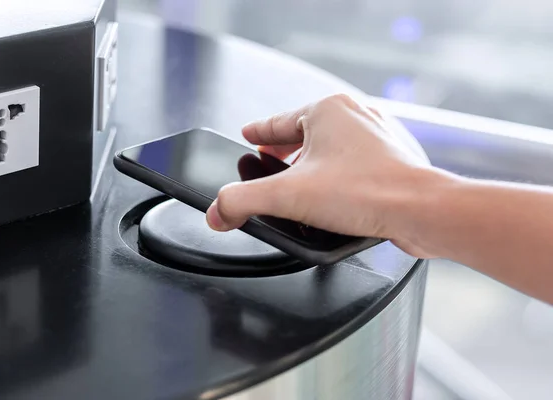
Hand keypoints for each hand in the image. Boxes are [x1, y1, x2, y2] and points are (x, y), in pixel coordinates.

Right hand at [206, 93, 439, 257]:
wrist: (421, 212)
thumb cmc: (367, 192)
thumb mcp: (287, 196)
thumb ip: (242, 201)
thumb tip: (218, 211)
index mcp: (328, 111)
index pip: (279, 121)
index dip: (259, 131)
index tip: (248, 135)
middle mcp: (355, 117)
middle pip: (305, 132)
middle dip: (284, 150)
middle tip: (267, 165)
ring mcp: (377, 138)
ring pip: (332, 147)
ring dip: (312, 164)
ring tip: (297, 185)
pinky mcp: (392, 160)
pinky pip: (353, 162)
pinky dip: (336, 175)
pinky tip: (330, 197)